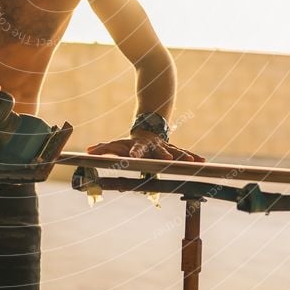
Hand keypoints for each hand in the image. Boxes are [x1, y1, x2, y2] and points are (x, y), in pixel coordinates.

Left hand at [87, 130, 204, 161]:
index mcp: (139, 145)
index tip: (132, 156)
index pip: (134, 149)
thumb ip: (103, 148)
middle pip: (158, 150)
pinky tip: (202, 162)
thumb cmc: (130, 142)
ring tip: (193, 162)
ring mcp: (165, 146)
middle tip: (169, 159)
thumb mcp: (117, 143)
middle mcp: (153, 145)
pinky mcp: (174, 148)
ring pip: (176, 151)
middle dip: (164, 154)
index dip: (133, 152)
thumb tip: (86, 152)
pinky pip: (185, 153)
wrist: (148, 126)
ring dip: (184, 157)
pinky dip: (193, 157)